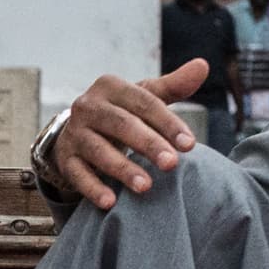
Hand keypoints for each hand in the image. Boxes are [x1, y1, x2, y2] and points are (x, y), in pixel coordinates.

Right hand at [42, 64, 210, 210]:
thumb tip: (203, 66)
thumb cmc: (121, 114)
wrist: (77, 132)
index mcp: (110, 86)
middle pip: (121, 124)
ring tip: (146, 186)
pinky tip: (110, 203)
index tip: (190, 145)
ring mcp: (74, 133)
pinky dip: (92, 188)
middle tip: (171, 164)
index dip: (167, 123)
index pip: (143, 102)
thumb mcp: (143, 98)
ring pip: (98, 150)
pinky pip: (77, 174)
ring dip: (122, 168)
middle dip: (148, 144)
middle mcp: (88, 106)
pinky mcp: (65, 158)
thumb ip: (173, 86)